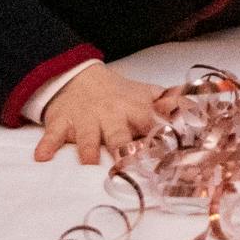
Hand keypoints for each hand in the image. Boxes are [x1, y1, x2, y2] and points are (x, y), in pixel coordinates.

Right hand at [33, 65, 167, 164]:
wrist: (79, 78)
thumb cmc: (118, 94)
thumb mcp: (144, 94)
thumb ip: (169, 103)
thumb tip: (198, 104)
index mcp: (134, 110)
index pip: (149, 124)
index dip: (158, 137)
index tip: (166, 152)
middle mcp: (110, 117)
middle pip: (118, 134)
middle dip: (123, 146)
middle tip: (128, 161)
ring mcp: (85, 120)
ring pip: (86, 137)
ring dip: (87, 149)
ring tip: (88, 162)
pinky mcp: (61, 123)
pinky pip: (52, 135)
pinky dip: (46, 145)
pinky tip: (41, 157)